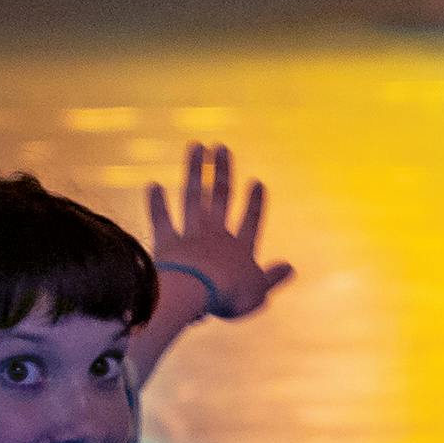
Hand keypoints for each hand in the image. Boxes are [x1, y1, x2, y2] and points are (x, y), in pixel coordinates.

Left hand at [145, 144, 294, 323]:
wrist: (194, 292)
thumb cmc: (227, 296)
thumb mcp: (258, 292)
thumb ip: (273, 278)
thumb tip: (291, 267)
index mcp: (240, 249)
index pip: (251, 222)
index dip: (255, 203)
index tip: (257, 182)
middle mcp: (216, 235)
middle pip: (220, 198)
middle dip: (222, 172)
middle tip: (221, 147)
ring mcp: (190, 235)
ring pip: (193, 198)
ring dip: (194, 172)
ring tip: (195, 147)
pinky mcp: (166, 242)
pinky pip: (161, 219)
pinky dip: (156, 203)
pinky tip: (153, 185)